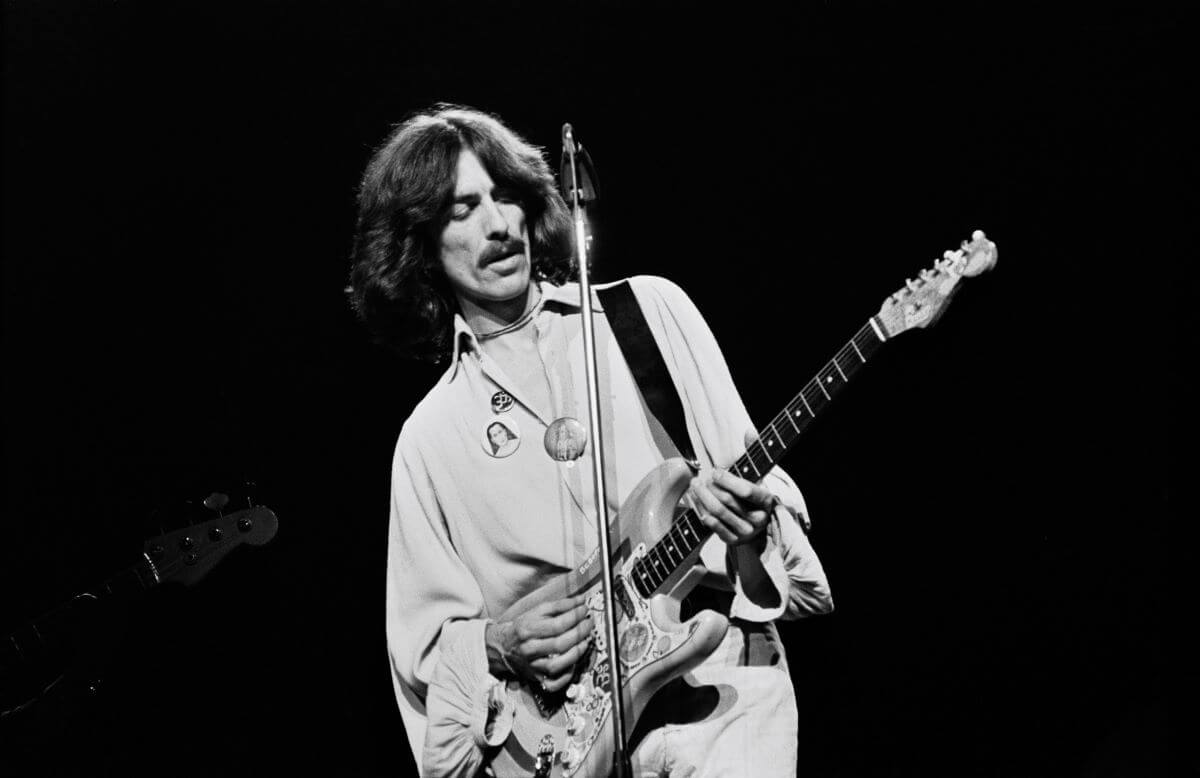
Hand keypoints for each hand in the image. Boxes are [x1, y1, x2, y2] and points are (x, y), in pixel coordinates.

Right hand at [485, 594, 592, 692]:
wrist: (503, 647)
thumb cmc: (524, 627)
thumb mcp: (537, 611)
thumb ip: (560, 605)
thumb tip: (581, 600)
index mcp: (527, 629)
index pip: (556, 625)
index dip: (575, 617)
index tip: (585, 610)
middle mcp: (529, 649)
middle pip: (560, 644)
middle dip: (580, 633)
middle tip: (589, 624)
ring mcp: (532, 666)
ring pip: (558, 664)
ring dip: (577, 653)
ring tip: (586, 641)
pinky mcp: (536, 678)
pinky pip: (554, 683)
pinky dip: (567, 675)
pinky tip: (574, 662)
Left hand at [686, 431, 778, 546]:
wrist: (755, 522)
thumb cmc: (752, 491)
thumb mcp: (756, 473)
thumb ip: (753, 451)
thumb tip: (749, 430)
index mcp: (767, 501)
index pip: (748, 490)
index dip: (729, 480)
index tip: (715, 471)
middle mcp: (758, 520)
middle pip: (728, 500)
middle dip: (711, 487)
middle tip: (701, 476)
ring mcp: (745, 532)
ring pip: (718, 512)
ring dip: (702, 497)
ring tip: (694, 483)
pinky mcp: (732, 541)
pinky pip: (711, 525)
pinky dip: (699, 509)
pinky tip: (693, 498)